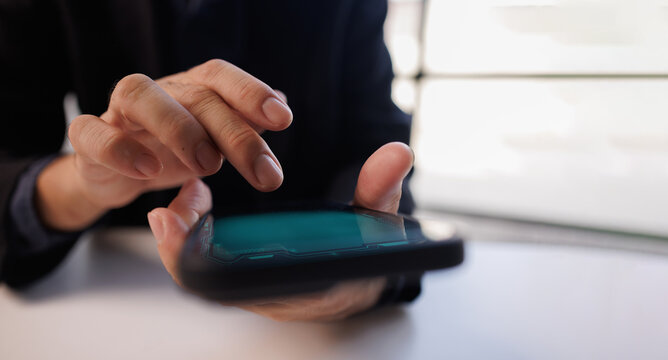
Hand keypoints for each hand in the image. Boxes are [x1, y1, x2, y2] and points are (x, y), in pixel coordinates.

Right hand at [36, 59, 291, 230]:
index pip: (221, 77)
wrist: (114, 173)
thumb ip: (244, 126)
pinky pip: (91, 132)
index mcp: (192, 90)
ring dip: (179, 127)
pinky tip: (148, 170)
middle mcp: (160, 92)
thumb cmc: (171, 153)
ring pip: (139, 95)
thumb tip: (282, 103)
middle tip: (266, 173)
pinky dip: (119, 148)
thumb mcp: (213, 144)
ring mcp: (120, 112)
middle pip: (197, 95)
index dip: (252, 92)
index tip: (283, 118)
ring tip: (208, 165)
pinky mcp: (89, 138)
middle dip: (236, 134)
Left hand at [148, 142, 414, 321]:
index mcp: (310, 290)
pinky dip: (195, 243)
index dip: (210, 266)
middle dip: (183, 254)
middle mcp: (278, 298)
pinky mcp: (252, 279)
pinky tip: (191, 205)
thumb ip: (382, 189)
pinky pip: (214, 269)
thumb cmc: (369, 255)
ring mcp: (261, 291)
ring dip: (184, 247)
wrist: (364, 277)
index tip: (186, 229)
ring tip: (174, 208)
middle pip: (217, 289)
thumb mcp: (380, 223)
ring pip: (209, 281)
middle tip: (168, 215)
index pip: (250, 290)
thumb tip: (398, 153)